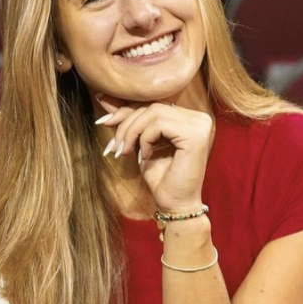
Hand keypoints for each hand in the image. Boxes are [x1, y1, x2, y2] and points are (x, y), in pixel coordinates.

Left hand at [96, 94, 214, 212]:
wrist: (175, 204)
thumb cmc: (161, 177)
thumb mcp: (140, 143)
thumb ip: (130, 120)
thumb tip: (103, 99)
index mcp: (189, 117)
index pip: (152, 105)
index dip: (126, 111)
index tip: (103, 121)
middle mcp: (198, 118)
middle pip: (152, 107)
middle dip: (126, 125)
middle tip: (114, 148)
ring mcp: (200, 125)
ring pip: (153, 113)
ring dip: (132, 132)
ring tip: (125, 152)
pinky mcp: (195, 135)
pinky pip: (159, 124)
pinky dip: (145, 139)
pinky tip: (145, 156)